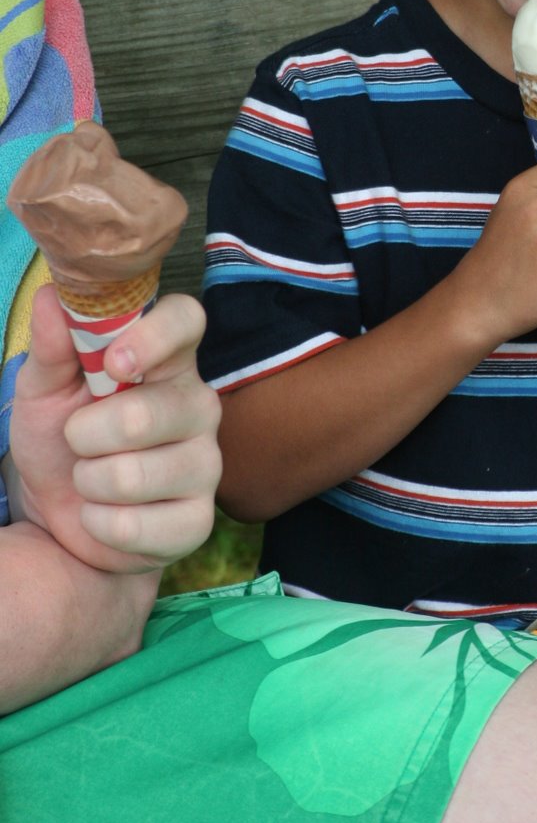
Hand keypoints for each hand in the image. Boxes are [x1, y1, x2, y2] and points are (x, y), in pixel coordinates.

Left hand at [9, 285, 221, 573]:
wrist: (60, 513)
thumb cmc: (60, 437)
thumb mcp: (45, 388)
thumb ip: (52, 345)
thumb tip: (53, 295)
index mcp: (167, 359)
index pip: (187, 320)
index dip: (153, 336)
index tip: (112, 364)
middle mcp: (199, 404)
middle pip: (146, 414)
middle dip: (85, 436)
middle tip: (78, 440)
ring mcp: (206, 463)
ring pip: (133, 476)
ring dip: (88, 483)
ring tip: (91, 480)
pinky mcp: (198, 519)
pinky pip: (136, 527)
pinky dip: (100, 525)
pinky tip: (105, 515)